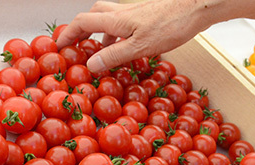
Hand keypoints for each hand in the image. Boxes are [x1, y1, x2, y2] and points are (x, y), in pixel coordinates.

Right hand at [56, 0, 205, 72]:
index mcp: (115, 20)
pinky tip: (126, 48)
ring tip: (99, 52)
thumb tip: (90, 65)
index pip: (82, 23)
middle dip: (80, 30)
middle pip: (92, 16)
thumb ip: (114, 56)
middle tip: (76, 46)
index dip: (68, 34)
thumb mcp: (139, 47)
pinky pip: (123, 25)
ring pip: (108, 19)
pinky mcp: (146, 17)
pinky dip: (117, 35)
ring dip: (99, 34)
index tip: (59, 46)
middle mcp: (121, 13)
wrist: (195, 8)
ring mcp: (134, 14)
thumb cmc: (170, 25)